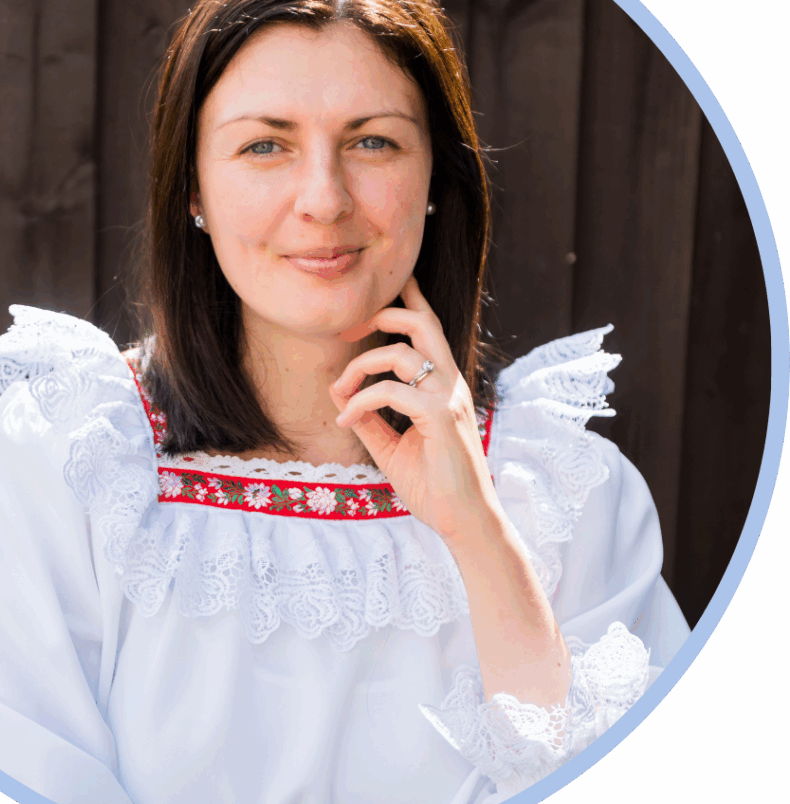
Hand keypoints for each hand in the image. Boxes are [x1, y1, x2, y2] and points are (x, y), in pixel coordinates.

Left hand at [328, 275, 500, 546]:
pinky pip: (390, 392)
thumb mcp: (392, 448)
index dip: (412, 300)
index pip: (430, 330)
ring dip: (359, 366)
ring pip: (400, 352)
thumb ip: (371, 421)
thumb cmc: (434, 486)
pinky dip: (360, 401)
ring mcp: (448, 397)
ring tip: (339, 392)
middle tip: (345, 335)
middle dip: (380, 316)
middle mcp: (450, 384)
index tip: (394, 282)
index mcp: (443, 386)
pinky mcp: (441, 416)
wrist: (463, 521)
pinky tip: (346, 418)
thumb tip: (341, 397)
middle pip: (421, 323)